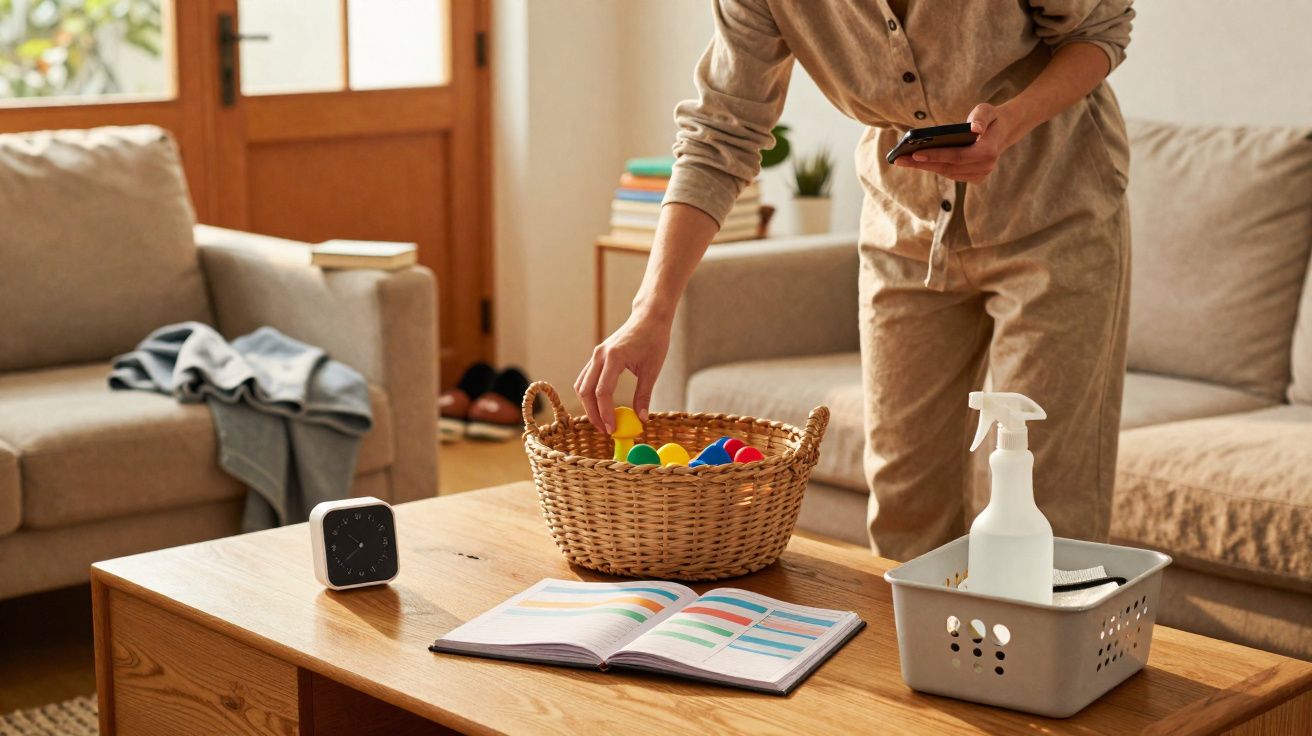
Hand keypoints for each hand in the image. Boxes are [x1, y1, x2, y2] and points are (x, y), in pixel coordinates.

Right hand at [575, 310, 671, 433]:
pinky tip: (600, 406)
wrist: (648, 317)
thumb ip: (644, 395)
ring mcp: (596, 355)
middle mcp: (600, 356)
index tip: (612, 430)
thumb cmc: (654, 340)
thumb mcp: (652, 369)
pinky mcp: (597, 356)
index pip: (603, 392)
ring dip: (589, 405)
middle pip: (586, 391)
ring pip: (582, 385)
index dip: (606, 413)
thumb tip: (642, 419)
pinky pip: (586, 379)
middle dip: (593, 414)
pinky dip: (589, 394)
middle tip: (606, 430)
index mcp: (614, 357)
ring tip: (602, 421)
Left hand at [893, 103, 1026, 183]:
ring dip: (925, 167)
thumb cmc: (990, 117)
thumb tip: (974, 129)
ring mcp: (980, 175)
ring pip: (947, 173)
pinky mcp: (974, 178)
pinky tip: (916, 162)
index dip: (936, 156)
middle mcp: (985, 167)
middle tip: (899, 159)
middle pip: (948, 168)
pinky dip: (933, 168)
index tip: (915, 153)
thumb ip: (981, 117)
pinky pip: (950, 174)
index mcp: (988, 151)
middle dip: (922, 164)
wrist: (1003, 130)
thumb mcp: (987, 110)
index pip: (958, 156)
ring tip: (903, 160)